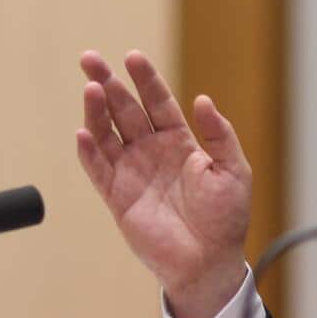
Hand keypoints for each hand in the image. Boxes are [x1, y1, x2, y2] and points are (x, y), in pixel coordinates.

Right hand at [76, 50, 251, 317]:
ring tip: (90, 88)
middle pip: (125, 110)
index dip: (146, 80)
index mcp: (180, 142)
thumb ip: (219, 135)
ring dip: (96, 111)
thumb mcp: (233, 170)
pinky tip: (83, 131)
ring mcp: (132, 172)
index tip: (133, 56)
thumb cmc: (225, 217)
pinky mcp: (117, 197)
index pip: (158, 102)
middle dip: (108, 84)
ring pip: (107, 134)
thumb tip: (203, 99)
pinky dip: (89, 151)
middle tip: (90, 58)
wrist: (209, 260)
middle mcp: (152, 152)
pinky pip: (98, 169)